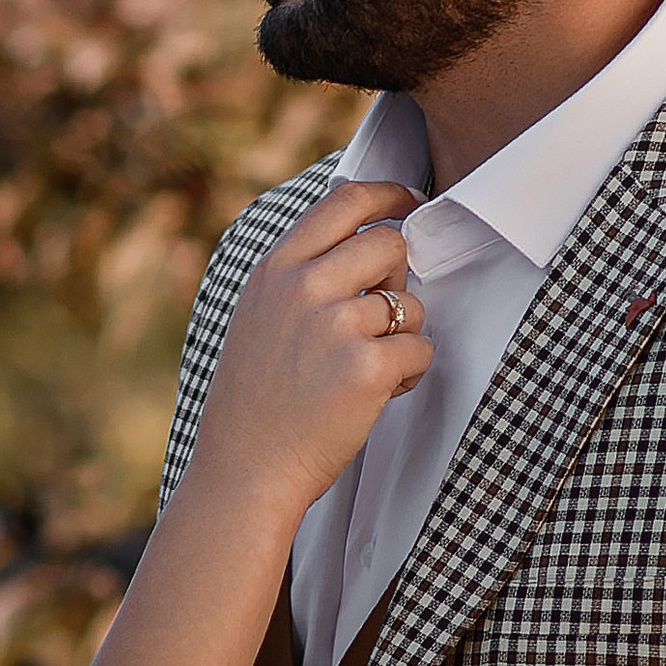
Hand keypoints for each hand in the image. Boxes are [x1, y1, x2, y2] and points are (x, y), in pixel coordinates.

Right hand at [189, 179, 432, 515]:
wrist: (245, 470)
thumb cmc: (255, 403)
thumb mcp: (258, 317)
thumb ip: (300, 276)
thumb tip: (366, 244)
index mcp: (276, 269)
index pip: (344, 200)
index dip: (389, 195)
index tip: (410, 202)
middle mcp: (304, 288)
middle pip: (390, 244)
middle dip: (399, 279)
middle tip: (381, 319)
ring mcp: (336, 326)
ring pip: (411, 304)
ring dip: (403, 337)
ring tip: (367, 371)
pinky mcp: (367, 368)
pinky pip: (420, 350)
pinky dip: (409, 374)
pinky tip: (377, 395)